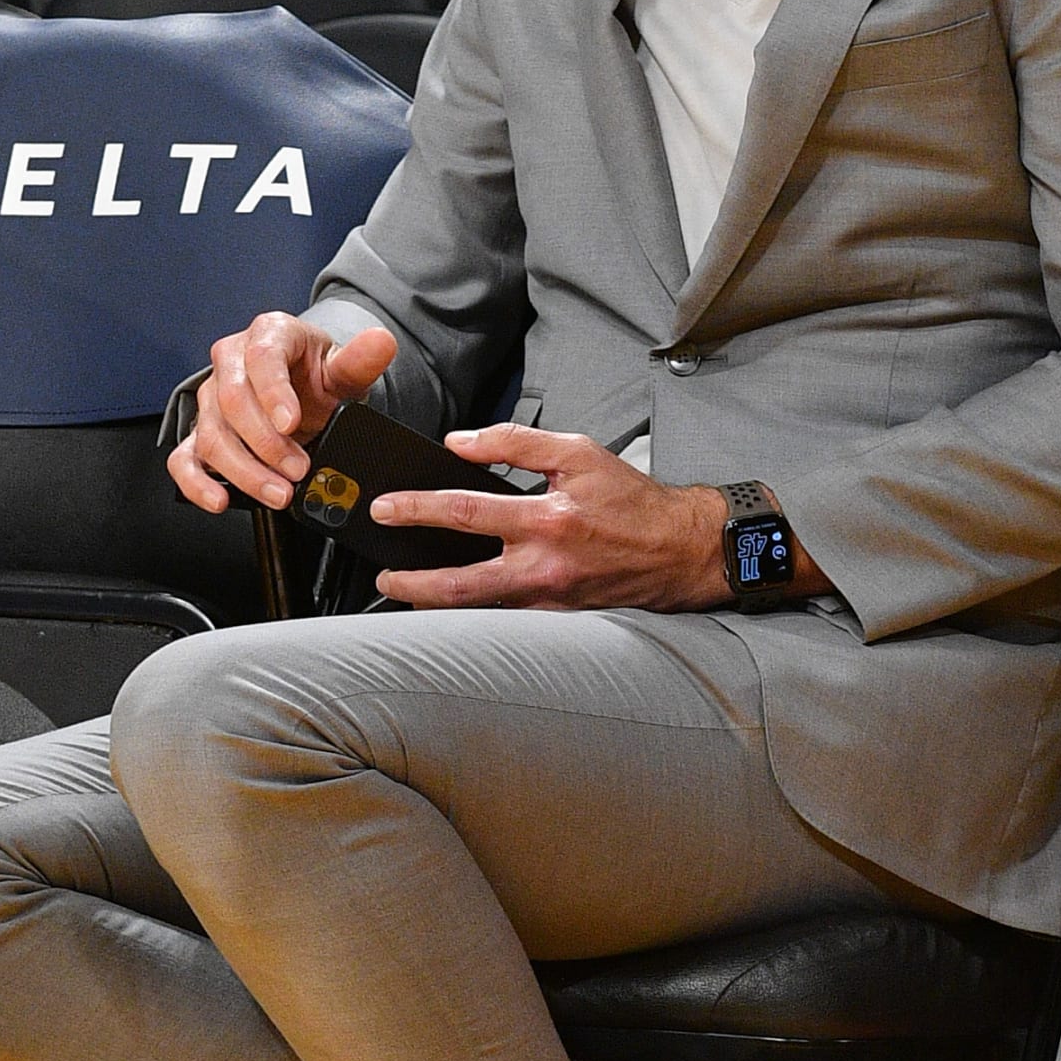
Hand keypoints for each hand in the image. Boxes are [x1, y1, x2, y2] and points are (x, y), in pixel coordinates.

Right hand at [168, 313, 396, 512]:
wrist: (304, 389)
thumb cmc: (318, 376)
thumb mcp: (344, 369)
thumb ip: (360, 361)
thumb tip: (381, 342)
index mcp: (268, 335)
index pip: (261, 358)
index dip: (273, 393)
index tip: (292, 423)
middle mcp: (231, 362)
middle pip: (232, 401)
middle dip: (266, 443)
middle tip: (298, 470)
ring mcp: (211, 398)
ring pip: (211, 434)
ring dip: (244, 470)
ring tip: (280, 494)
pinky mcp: (200, 431)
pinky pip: (184, 457)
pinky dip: (197, 482)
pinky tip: (220, 500)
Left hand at [367, 427, 730, 610]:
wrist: (678, 550)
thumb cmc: (631, 501)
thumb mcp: (577, 452)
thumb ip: (515, 443)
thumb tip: (461, 444)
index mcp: (547, 519)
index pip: (465, 513)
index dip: (417, 509)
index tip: (385, 508)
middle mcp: (544, 566)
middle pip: (459, 584)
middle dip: (412, 580)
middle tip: (382, 572)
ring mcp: (549, 599)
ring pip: (477, 610)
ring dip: (434, 601)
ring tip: (405, 589)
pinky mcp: (557, 617)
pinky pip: (503, 617)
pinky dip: (472, 611)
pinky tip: (452, 603)